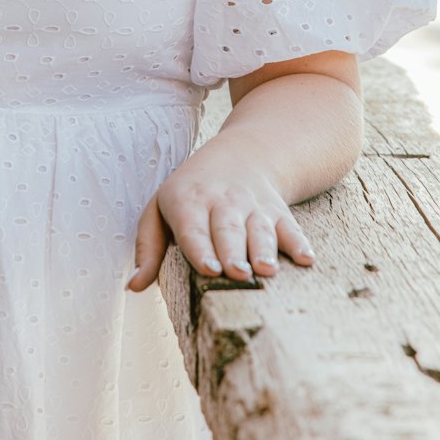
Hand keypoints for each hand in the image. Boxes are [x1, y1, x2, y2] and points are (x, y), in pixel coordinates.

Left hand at [126, 146, 315, 290]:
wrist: (241, 154)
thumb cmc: (191, 192)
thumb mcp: (160, 209)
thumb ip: (148, 248)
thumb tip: (133, 285)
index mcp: (187, 202)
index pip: (193, 228)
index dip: (201, 249)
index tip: (209, 270)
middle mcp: (222, 202)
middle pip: (228, 230)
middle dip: (233, 252)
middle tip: (238, 274)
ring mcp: (253, 206)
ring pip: (259, 229)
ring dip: (264, 249)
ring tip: (268, 270)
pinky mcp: (277, 211)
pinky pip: (290, 227)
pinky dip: (299, 243)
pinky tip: (306, 260)